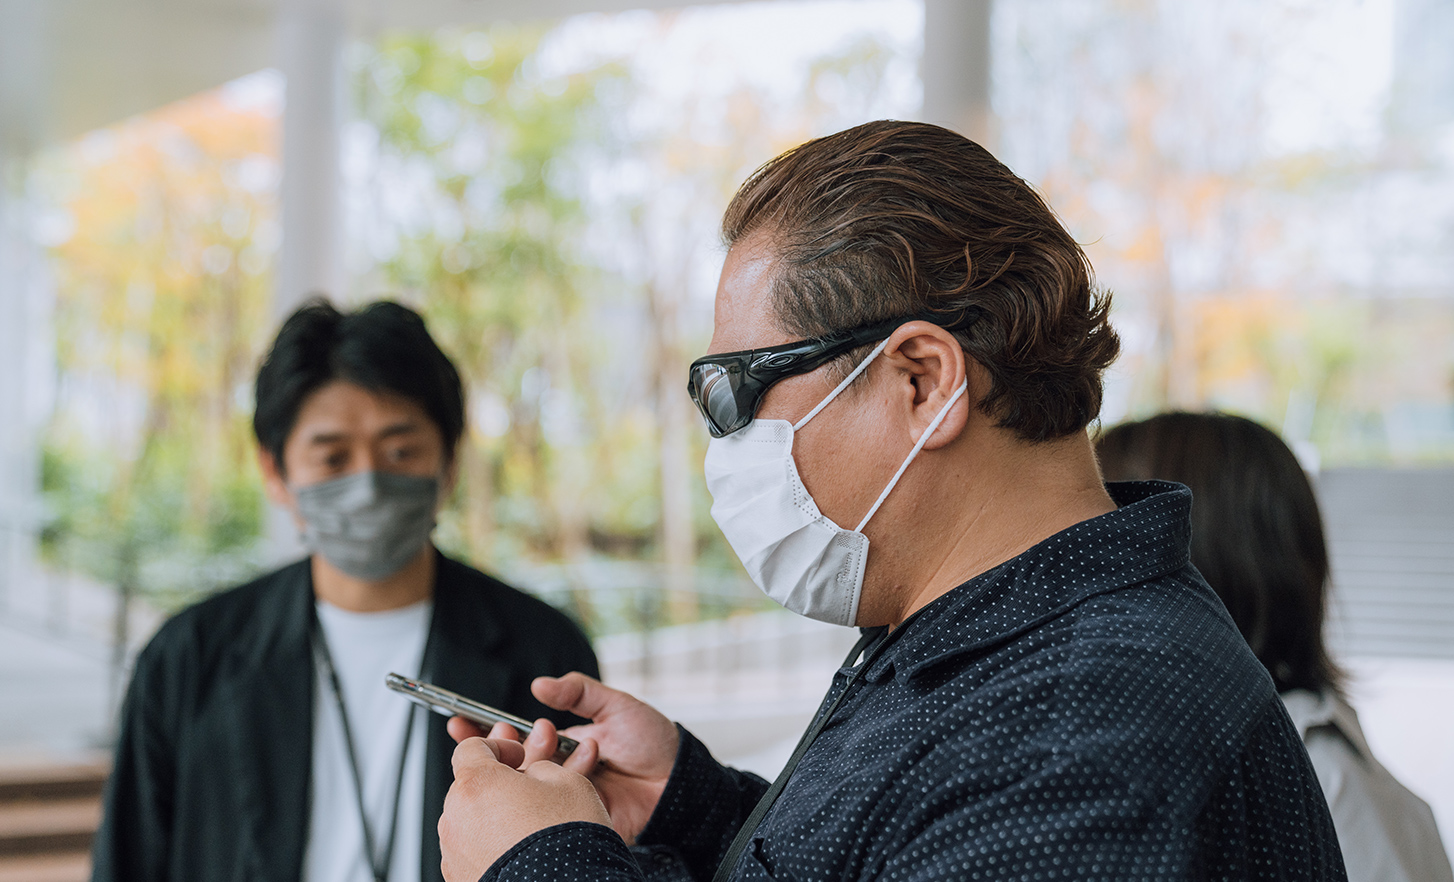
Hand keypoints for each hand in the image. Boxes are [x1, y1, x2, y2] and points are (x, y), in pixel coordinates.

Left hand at [438, 737, 610, 881]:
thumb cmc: (566, 842)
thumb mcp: (568, 782)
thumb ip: (540, 768)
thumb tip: (533, 775)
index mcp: (476, 784)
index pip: (471, 747)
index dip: (499, 746)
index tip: (518, 757)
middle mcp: (456, 819)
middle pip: (469, 787)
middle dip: (497, 785)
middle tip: (530, 792)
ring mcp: (454, 854)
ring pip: (470, 821)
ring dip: (494, 817)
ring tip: (530, 827)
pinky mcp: (461, 879)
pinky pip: (472, 852)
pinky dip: (492, 847)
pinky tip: (522, 851)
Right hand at [446, 673, 678, 844]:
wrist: (680, 781)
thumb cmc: (652, 741)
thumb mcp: (616, 706)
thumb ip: (579, 692)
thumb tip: (540, 684)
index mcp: (561, 742)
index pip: (514, 735)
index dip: (484, 730)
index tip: (458, 720)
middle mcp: (556, 770)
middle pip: (511, 763)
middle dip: (496, 749)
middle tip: (500, 738)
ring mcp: (563, 795)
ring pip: (524, 786)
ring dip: (520, 770)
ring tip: (536, 752)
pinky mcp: (575, 819)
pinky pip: (549, 813)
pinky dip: (539, 802)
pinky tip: (538, 790)